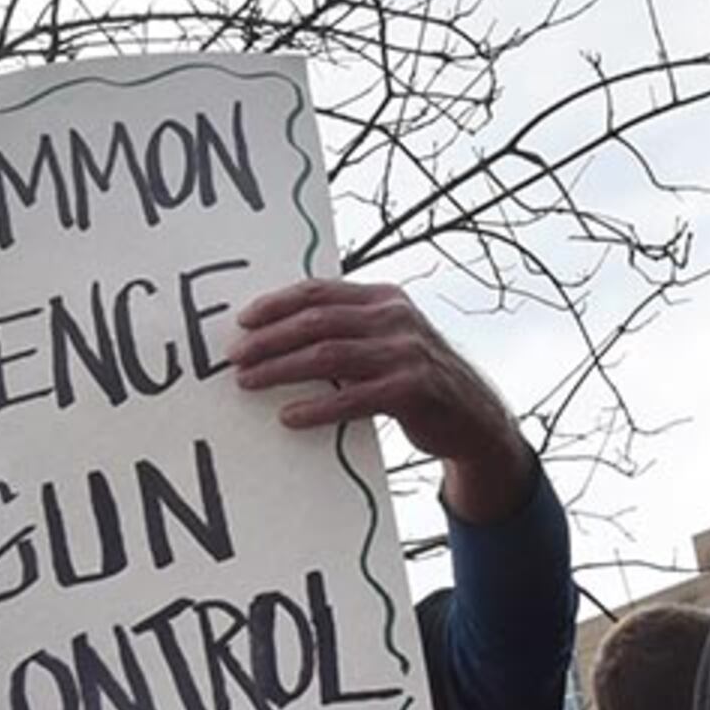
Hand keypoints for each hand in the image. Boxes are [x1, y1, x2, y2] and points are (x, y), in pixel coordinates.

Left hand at [229, 277, 534, 516]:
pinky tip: (289, 416)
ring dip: (281, 369)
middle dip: (270, 338)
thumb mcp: (389, 341)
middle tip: (235, 356)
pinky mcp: (412, 390)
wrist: (474, 417)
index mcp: (385, 299)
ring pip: (328, 355)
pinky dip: (317, 407)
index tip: (243, 320)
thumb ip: (349, 330)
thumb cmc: (417, 379)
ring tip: (249, 381)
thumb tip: (279, 335)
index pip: (320, 292)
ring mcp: (406, 352)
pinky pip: (353, 397)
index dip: (277, 304)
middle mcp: (396, 318)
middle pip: (318, 321)